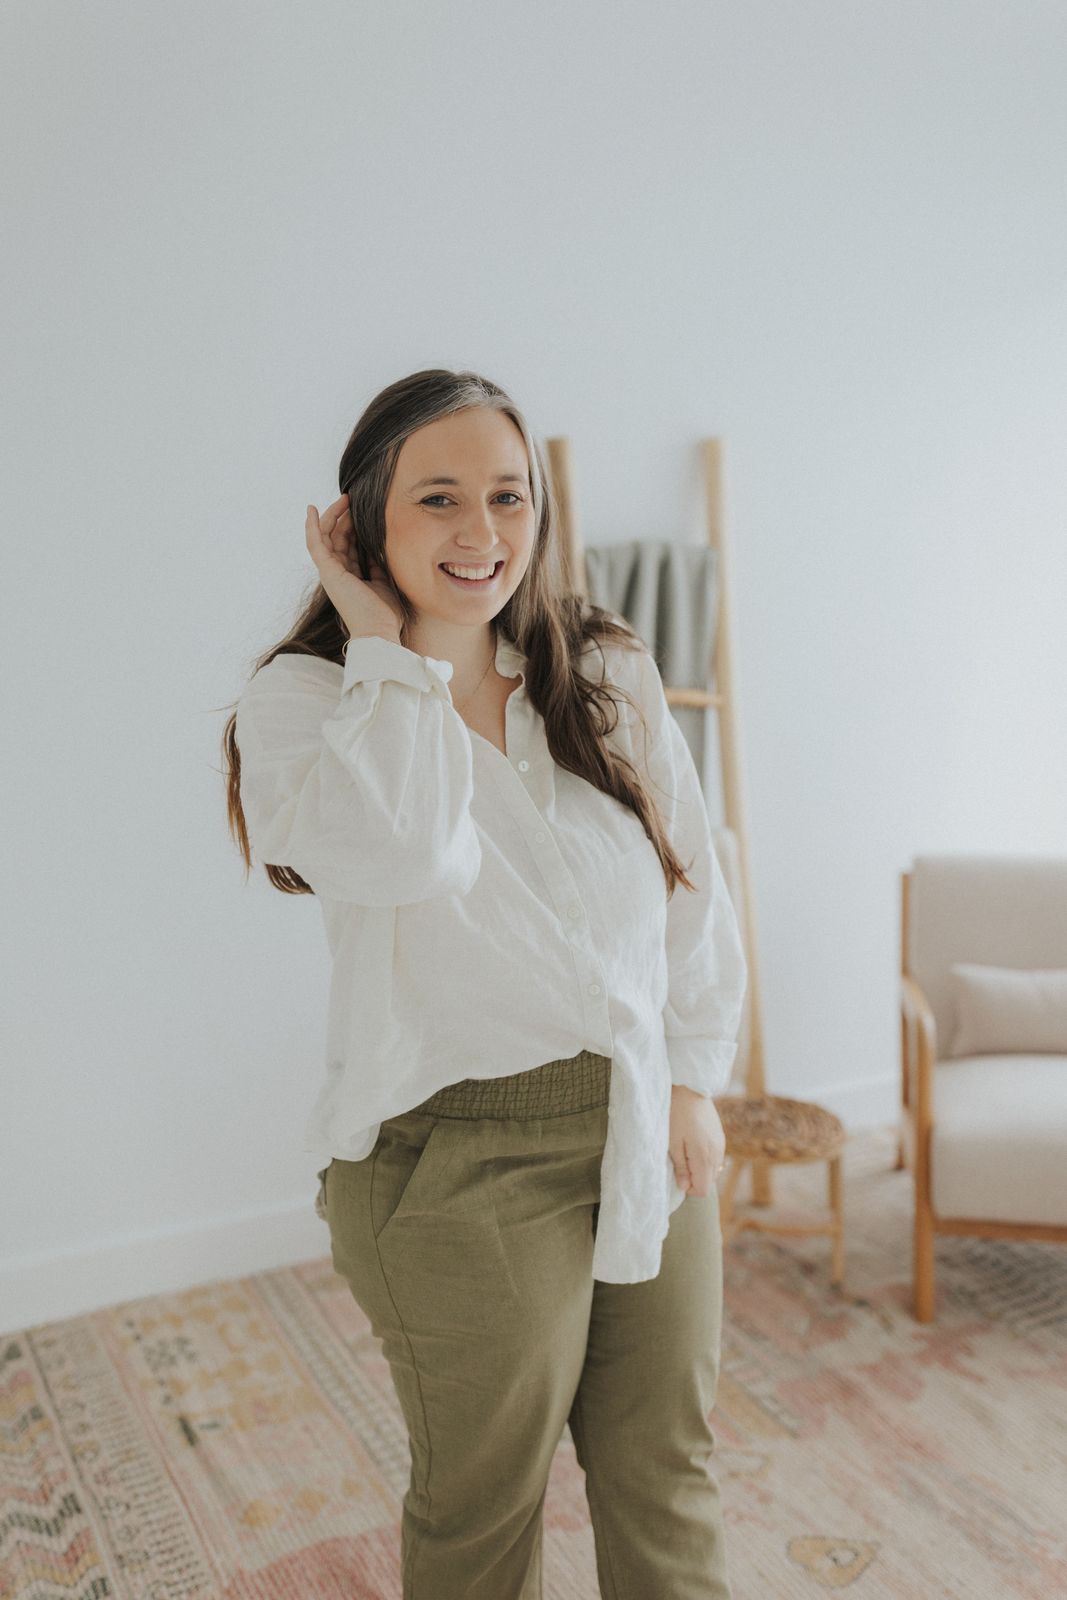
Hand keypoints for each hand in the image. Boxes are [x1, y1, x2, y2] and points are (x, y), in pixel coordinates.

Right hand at [305, 493, 404, 640]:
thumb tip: (380, 548)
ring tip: (344, 498)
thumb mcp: (385, 582)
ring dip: (334, 515)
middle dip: (345, 516)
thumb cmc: (384, 615)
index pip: (349, 545)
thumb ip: (379, 565)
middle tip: (354, 497)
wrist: (379, 632)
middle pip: (337, 537)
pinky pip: (315, 545)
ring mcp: (331, 572)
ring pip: (327, 536)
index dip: (354, 526)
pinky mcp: (328, 572)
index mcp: (351, 576)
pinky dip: (312, 527)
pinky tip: (312, 510)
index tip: (363, 510)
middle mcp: (338, 573)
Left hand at [669, 1084, 726, 1195]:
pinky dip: (705, 1159)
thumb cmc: (677, 1114)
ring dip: (700, 1169)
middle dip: (694, 1179)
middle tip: (679, 1163)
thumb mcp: (672, 1142)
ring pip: (713, 1171)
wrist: (691, 1089)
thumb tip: (684, 1187)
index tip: (678, 1175)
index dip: (689, 1188)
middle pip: (709, 1182)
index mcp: (704, 1157)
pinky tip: (694, 1145)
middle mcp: (717, 1154)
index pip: (703, 1189)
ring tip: (685, 1153)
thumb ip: (680, 1167)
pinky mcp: (720, 1137)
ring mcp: (721, 1145)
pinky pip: (716, 1158)